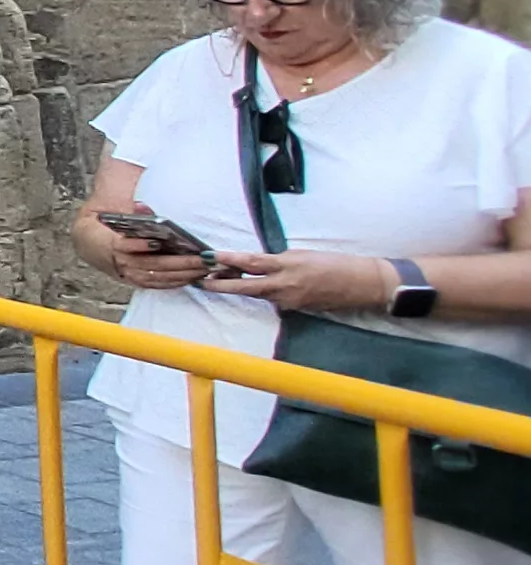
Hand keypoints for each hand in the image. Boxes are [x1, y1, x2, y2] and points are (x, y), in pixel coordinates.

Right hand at [88, 205, 211, 290]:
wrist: (87, 244)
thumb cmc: (104, 227)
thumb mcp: (110, 215)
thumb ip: (128, 211)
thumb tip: (143, 208)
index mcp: (110, 244)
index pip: (125, 246)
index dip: (140, 246)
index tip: (157, 242)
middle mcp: (120, 263)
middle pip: (152, 264)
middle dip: (180, 262)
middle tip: (203, 258)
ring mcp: (128, 274)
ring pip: (158, 277)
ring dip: (183, 274)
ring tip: (205, 269)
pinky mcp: (135, 281)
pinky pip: (158, 285)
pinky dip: (175, 282)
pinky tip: (192, 278)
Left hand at [201, 250, 394, 312]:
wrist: (363, 283)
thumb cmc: (335, 263)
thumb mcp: (303, 255)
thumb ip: (278, 261)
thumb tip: (257, 264)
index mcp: (288, 265)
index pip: (252, 262)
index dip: (229, 260)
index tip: (210, 257)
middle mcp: (286, 285)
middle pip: (247, 286)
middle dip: (222, 285)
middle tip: (203, 281)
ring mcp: (290, 300)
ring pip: (258, 294)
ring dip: (241, 287)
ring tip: (222, 279)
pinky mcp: (296, 309)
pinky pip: (274, 300)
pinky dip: (263, 293)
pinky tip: (257, 287)